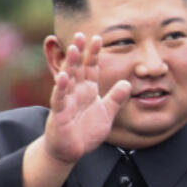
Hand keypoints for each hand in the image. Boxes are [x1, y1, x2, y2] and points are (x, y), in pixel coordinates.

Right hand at [43, 32, 130, 163]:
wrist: (70, 152)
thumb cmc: (85, 132)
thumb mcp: (106, 114)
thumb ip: (116, 99)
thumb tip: (127, 83)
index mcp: (87, 90)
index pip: (90, 68)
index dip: (94, 53)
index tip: (98, 38)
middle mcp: (75, 92)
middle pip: (77, 68)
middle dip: (80, 52)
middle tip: (81, 34)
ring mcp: (66, 101)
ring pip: (67, 79)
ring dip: (71, 65)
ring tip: (74, 50)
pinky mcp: (59, 114)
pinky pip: (59, 98)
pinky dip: (61, 88)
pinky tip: (63, 77)